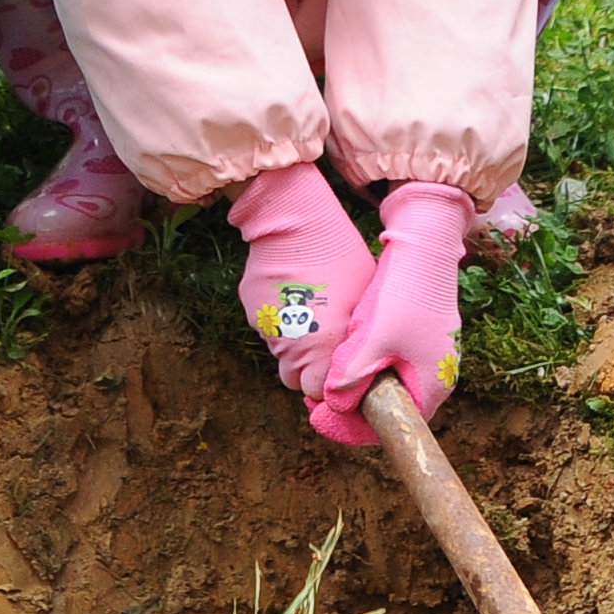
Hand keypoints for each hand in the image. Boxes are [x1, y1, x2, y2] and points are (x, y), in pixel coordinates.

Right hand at [232, 163, 375, 408]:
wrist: (294, 219)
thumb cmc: (339, 257)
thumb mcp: (363, 302)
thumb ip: (355, 340)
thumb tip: (355, 359)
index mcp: (319, 350)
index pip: (317, 393)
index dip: (328, 385)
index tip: (338, 371)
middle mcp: (287, 346)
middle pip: (294, 378)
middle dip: (310, 368)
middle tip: (327, 344)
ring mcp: (265, 326)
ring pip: (280, 350)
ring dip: (295, 341)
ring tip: (313, 308)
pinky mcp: (250, 307)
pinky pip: (268, 324)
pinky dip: (280, 317)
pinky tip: (294, 291)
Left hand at [312, 181, 470, 446]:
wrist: (426, 247)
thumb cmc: (404, 295)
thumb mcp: (371, 342)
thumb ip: (351, 379)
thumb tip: (333, 405)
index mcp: (430, 387)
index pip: (389, 426)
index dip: (350, 427)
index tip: (317, 416)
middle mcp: (436, 377)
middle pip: (390, 407)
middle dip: (352, 404)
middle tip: (316, 395)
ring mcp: (431, 356)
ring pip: (389, 383)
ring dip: (359, 382)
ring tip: (328, 374)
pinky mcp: (423, 338)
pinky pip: (393, 363)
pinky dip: (369, 363)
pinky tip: (348, 350)